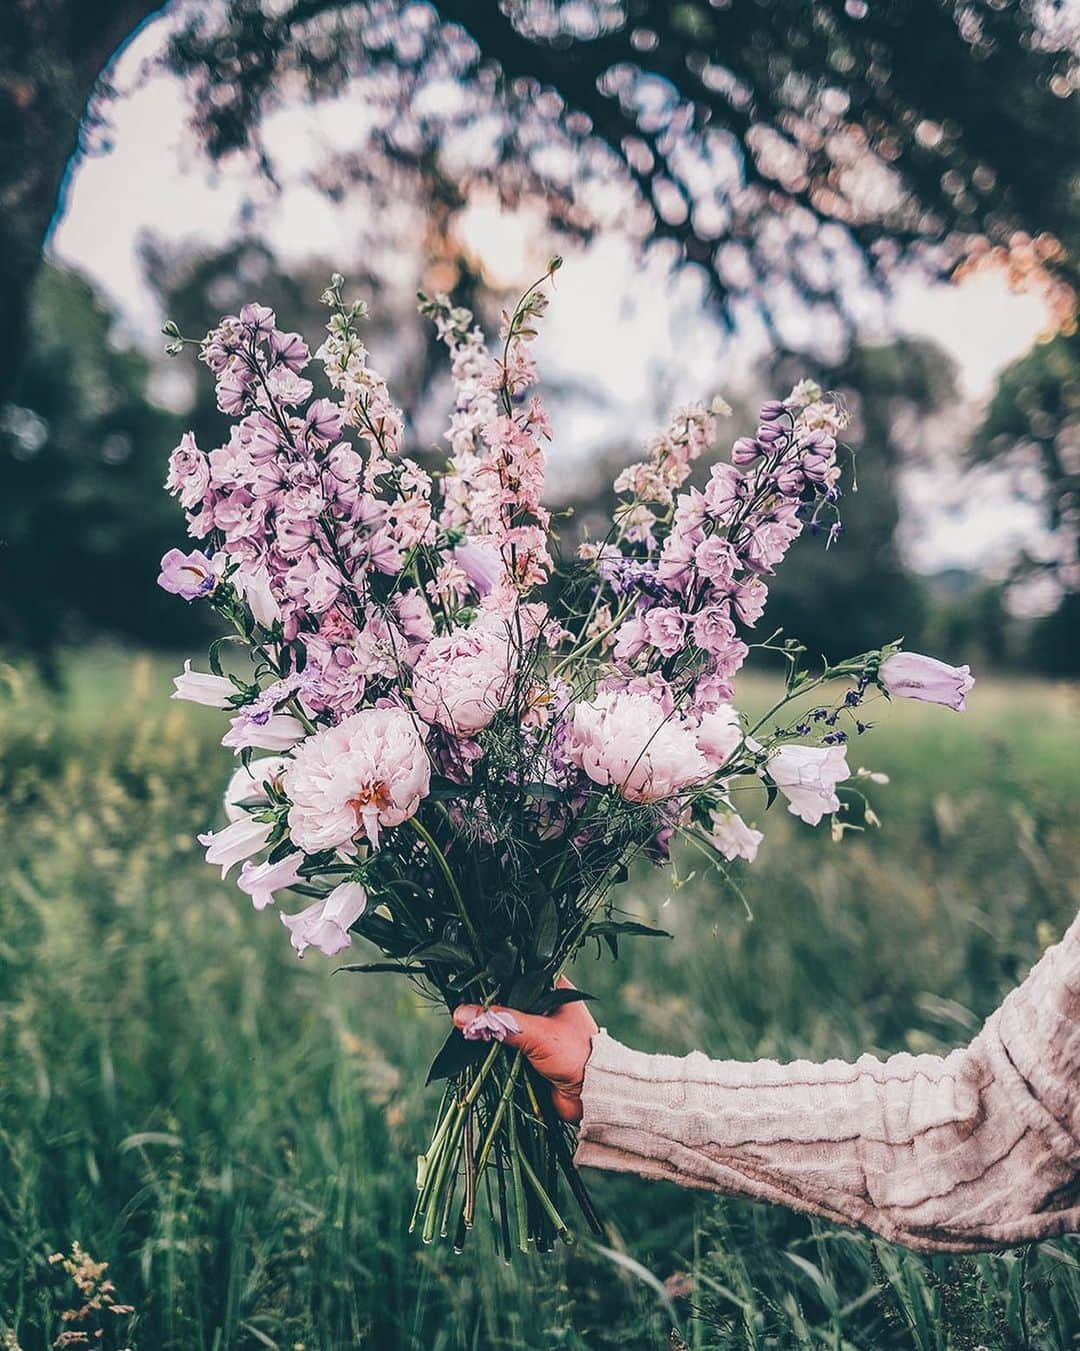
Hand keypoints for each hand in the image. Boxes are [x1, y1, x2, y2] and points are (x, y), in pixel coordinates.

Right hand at [453, 978, 597, 1124]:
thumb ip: (501, 1023)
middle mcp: (544, 1004)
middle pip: (506, 1001)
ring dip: (489, 1031)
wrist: (594, 1095)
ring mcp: (537, 1029)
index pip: (515, 975)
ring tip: (465, 1029)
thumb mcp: (536, 1033)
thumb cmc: (575, 1054)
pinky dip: (493, 1048)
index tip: (468, 987)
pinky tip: (477, 1045)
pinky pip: (505, 1045)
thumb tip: (461, 1014)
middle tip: (463, 1011)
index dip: (492, 981)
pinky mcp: (531, 1051)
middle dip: (487, 1010)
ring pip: (504, 1025)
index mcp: (553, 988)